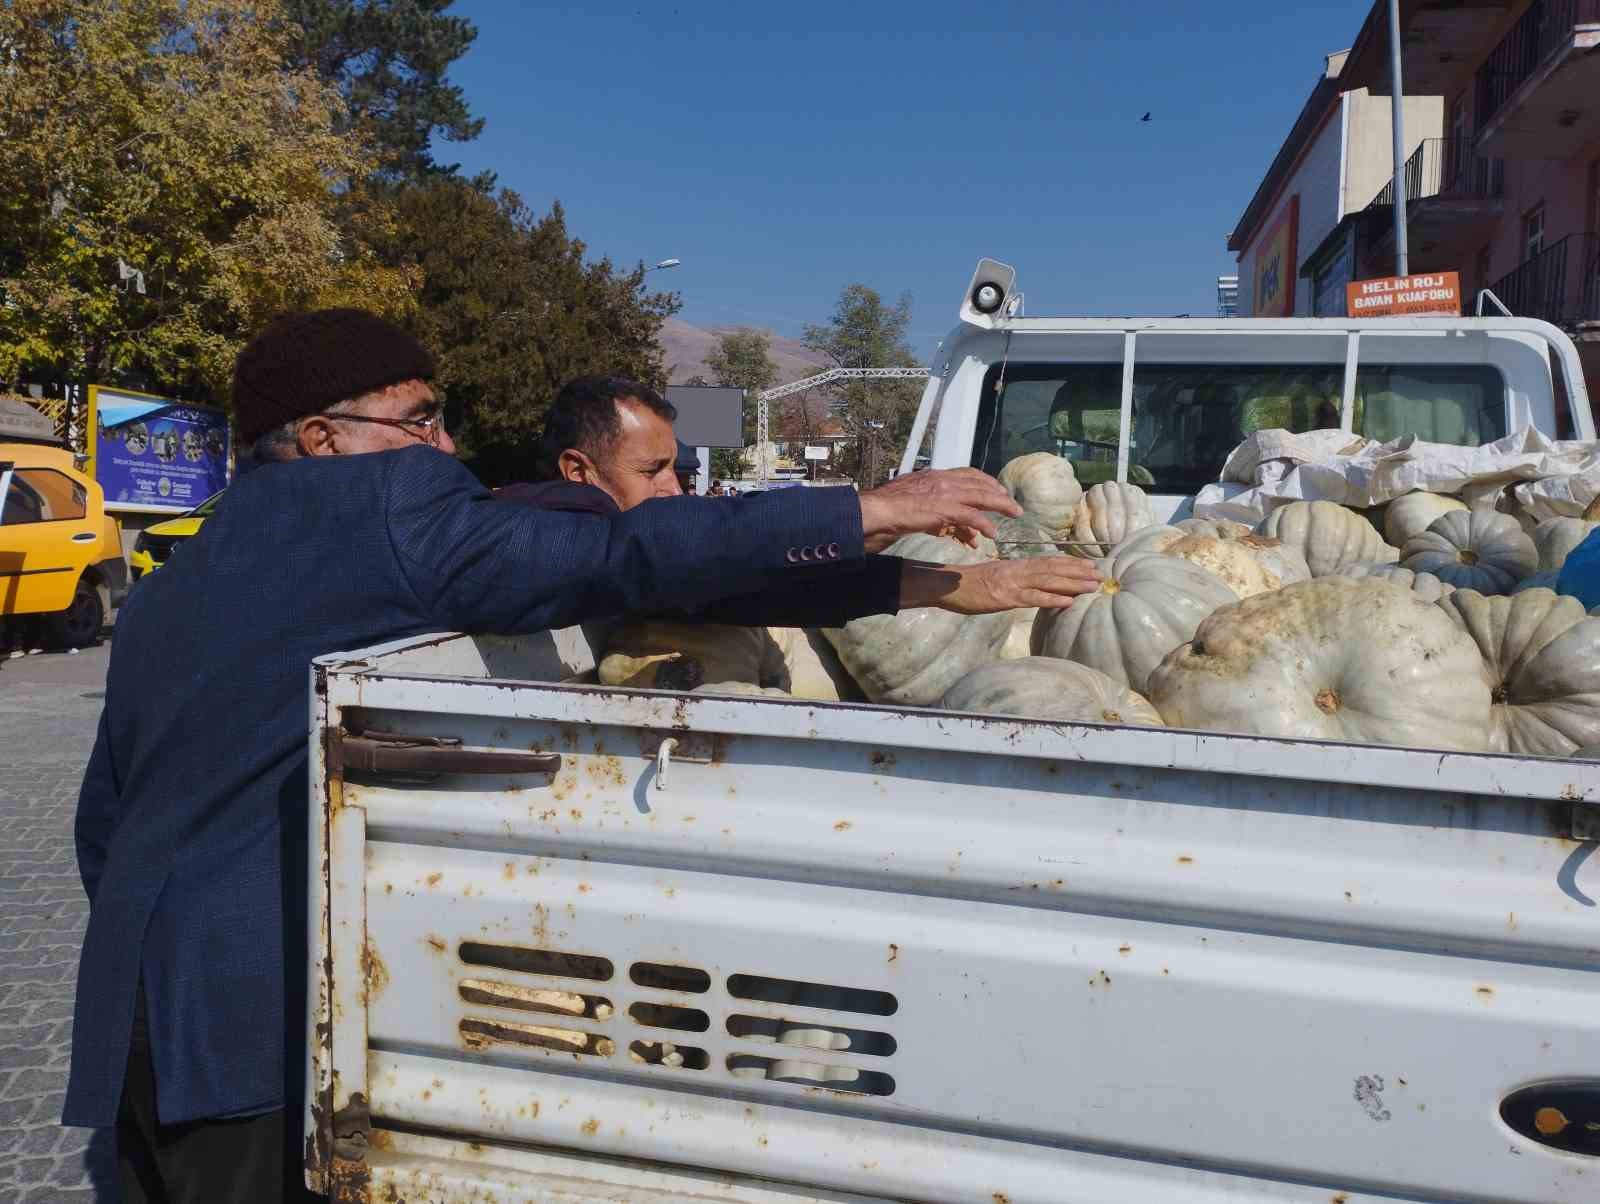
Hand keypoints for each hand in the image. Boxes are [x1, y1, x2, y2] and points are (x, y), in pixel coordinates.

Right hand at [858, 469, 1020, 553]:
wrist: (874, 511)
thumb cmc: (885, 509)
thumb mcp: (911, 504)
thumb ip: (929, 512)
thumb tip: (942, 526)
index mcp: (933, 476)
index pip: (966, 473)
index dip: (984, 481)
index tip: (995, 489)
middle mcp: (941, 480)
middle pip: (979, 483)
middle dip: (998, 492)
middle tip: (1011, 503)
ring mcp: (943, 493)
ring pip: (981, 496)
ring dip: (1001, 504)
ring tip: (1014, 513)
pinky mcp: (943, 509)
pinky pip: (971, 516)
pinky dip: (984, 524)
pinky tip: (992, 533)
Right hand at [899, 556, 1102, 614]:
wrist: (948, 585)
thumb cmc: (970, 583)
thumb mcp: (996, 576)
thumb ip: (1016, 578)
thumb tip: (1034, 583)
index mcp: (1016, 565)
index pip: (1048, 561)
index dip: (1070, 562)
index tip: (1089, 564)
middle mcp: (1017, 570)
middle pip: (1053, 569)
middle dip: (1078, 572)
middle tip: (1100, 574)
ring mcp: (1012, 584)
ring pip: (1048, 581)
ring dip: (1072, 584)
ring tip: (1092, 586)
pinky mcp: (1004, 598)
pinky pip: (1032, 598)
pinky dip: (1051, 599)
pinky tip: (1067, 602)